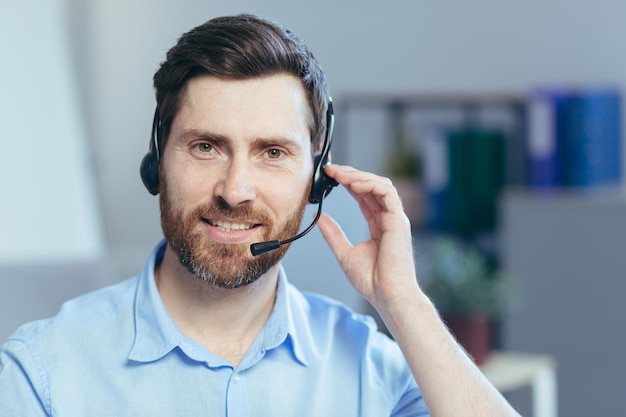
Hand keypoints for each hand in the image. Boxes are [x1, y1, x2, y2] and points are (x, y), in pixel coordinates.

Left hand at [317, 164, 419, 310]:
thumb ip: (333, 233)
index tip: (330, 177)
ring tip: (339, 174)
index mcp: (379, 226)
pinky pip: (387, 193)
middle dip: (352, 175)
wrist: (387, 296)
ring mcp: (395, 219)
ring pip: (381, 185)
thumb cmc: (372, 281)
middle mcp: (388, 219)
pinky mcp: (399, 220)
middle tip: (331, 170)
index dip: (349, 184)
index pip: (365, 197)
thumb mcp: (344, 253)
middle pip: (372, 187)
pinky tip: (353, 183)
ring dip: (359, 176)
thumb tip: (319, 217)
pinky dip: (370, 184)